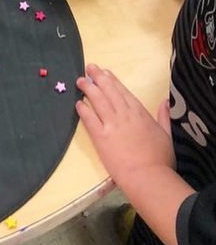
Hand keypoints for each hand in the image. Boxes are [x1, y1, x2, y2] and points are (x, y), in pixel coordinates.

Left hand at [76, 64, 174, 187]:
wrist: (148, 177)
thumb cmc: (160, 159)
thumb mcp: (167, 134)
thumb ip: (164, 116)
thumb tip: (165, 101)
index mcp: (140, 113)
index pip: (123, 92)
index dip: (112, 80)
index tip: (105, 72)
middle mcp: (124, 115)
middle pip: (109, 91)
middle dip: (98, 78)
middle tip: (89, 68)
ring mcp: (111, 124)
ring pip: (98, 100)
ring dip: (88, 89)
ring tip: (79, 81)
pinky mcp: (100, 136)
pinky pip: (89, 119)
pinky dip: (83, 109)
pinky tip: (78, 103)